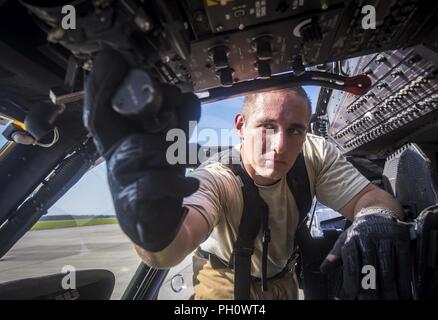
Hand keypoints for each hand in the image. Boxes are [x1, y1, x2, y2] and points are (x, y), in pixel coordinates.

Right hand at [83, 47, 200, 251]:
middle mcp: (114, 154)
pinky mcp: (132, 202)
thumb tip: (190, 98)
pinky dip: (178, 182)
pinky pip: (155, 182)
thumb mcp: (172, 146)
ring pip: (142, 149)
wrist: (158, 223)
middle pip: (119, 122)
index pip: (100, 108)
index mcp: (119, 139)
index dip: (101, 85)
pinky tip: (189, 184)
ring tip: (187, 157)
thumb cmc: (162, 180)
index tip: (110, 58)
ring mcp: (119, 178)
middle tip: (175, 118)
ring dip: (172, 152)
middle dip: (153, 115)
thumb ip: (179, 122)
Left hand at [320, 208, 411, 298]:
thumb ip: (335, 256)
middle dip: (369, 286)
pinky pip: (403, 261)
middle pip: (369, 266)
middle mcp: (368, 236)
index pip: (351, 261)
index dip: (351, 279)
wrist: (377, 211)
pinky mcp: (400, 239)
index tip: (351, 294)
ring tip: (387, 300)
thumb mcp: (344, 240)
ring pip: (386, 265)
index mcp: (352, 238)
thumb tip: (323, 269)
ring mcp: (386, 237)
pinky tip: (402, 292)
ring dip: (387, 286)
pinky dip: (403, 279)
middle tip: (369, 300)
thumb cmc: (360, 231)